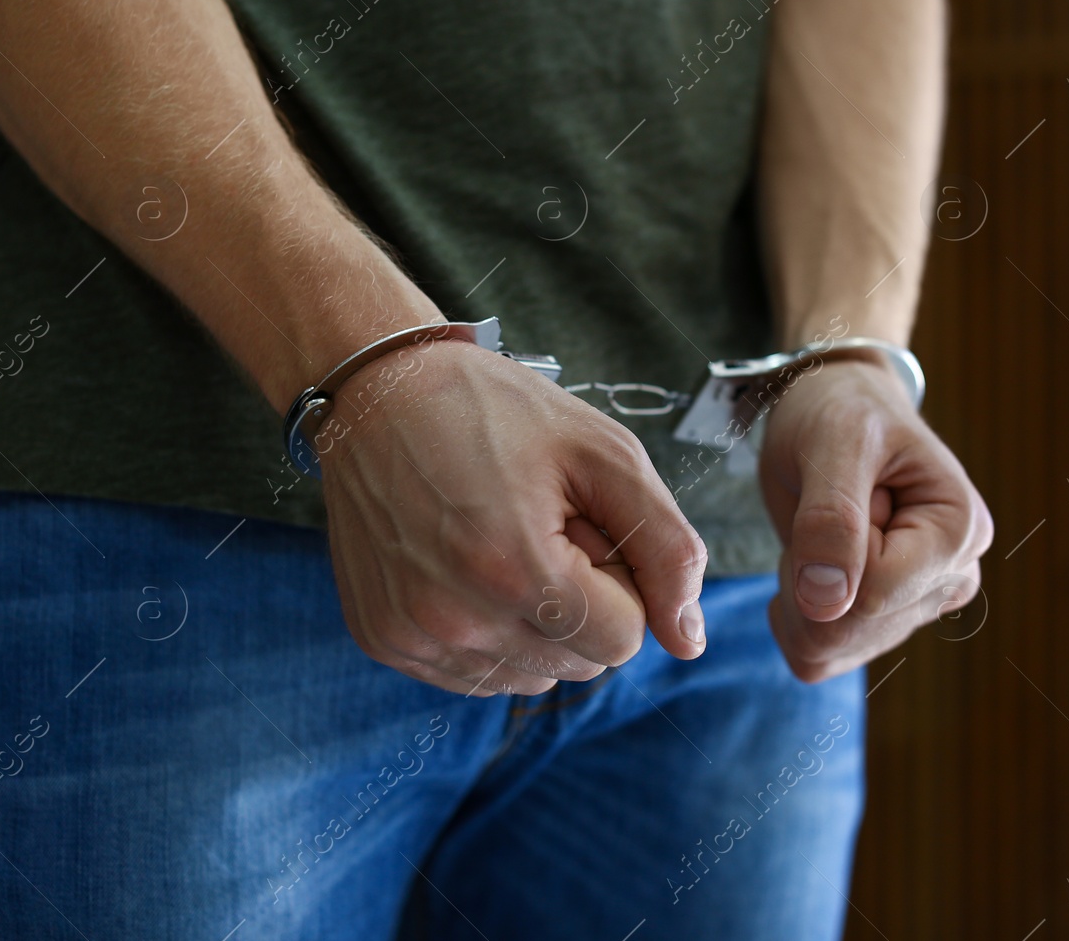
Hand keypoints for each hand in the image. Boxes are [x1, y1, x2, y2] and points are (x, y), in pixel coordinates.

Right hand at [317, 339, 708, 695]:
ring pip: (532, 678)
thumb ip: (667, 548)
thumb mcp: (605, 454)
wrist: (380, 391)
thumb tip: (689, 642)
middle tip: (541, 528)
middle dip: (584, 604)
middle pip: (581, 664)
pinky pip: (475, 676)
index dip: (620, 581)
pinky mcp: (384, 640)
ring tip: (503, 544)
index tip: (584, 526)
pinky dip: (490, 632)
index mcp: (515, 570)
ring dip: (539, 624)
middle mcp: (455, 620)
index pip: (623, 640)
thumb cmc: (498, 413)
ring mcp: (412, 636)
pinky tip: (469, 567)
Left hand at [758, 355, 993, 681]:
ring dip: (799, 591)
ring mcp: (921, 607)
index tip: (834, 493)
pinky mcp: (886, 623)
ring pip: (832, 649)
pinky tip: (809, 564)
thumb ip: (831, 520)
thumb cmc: (842, 410)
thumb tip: (827, 604)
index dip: (825, 553)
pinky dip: (795, 616)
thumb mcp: (834, 442)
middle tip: (820, 511)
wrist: (836, 408)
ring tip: (821, 529)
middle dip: (808, 575)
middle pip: (853, 629)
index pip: (876, 593)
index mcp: (959, 530)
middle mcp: (954, 578)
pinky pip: (821, 657)